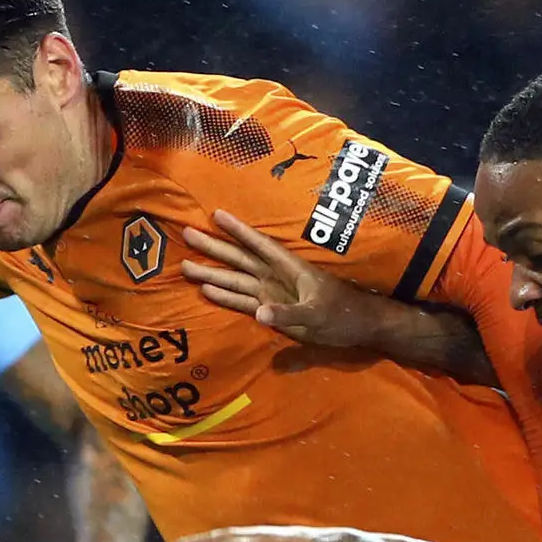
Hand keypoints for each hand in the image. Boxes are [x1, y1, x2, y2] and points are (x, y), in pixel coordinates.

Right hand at [179, 212, 375, 345]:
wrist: (356, 328)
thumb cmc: (342, 315)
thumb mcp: (317, 315)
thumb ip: (289, 313)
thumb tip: (259, 312)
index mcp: (289, 268)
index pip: (259, 244)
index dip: (239, 230)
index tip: (217, 214)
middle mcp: (275, 277)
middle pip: (239, 259)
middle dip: (214, 247)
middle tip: (187, 232)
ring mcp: (271, 293)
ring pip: (236, 280)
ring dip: (212, 273)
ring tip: (185, 266)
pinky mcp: (270, 310)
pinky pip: (242, 301)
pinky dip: (225, 297)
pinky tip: (206, 290)